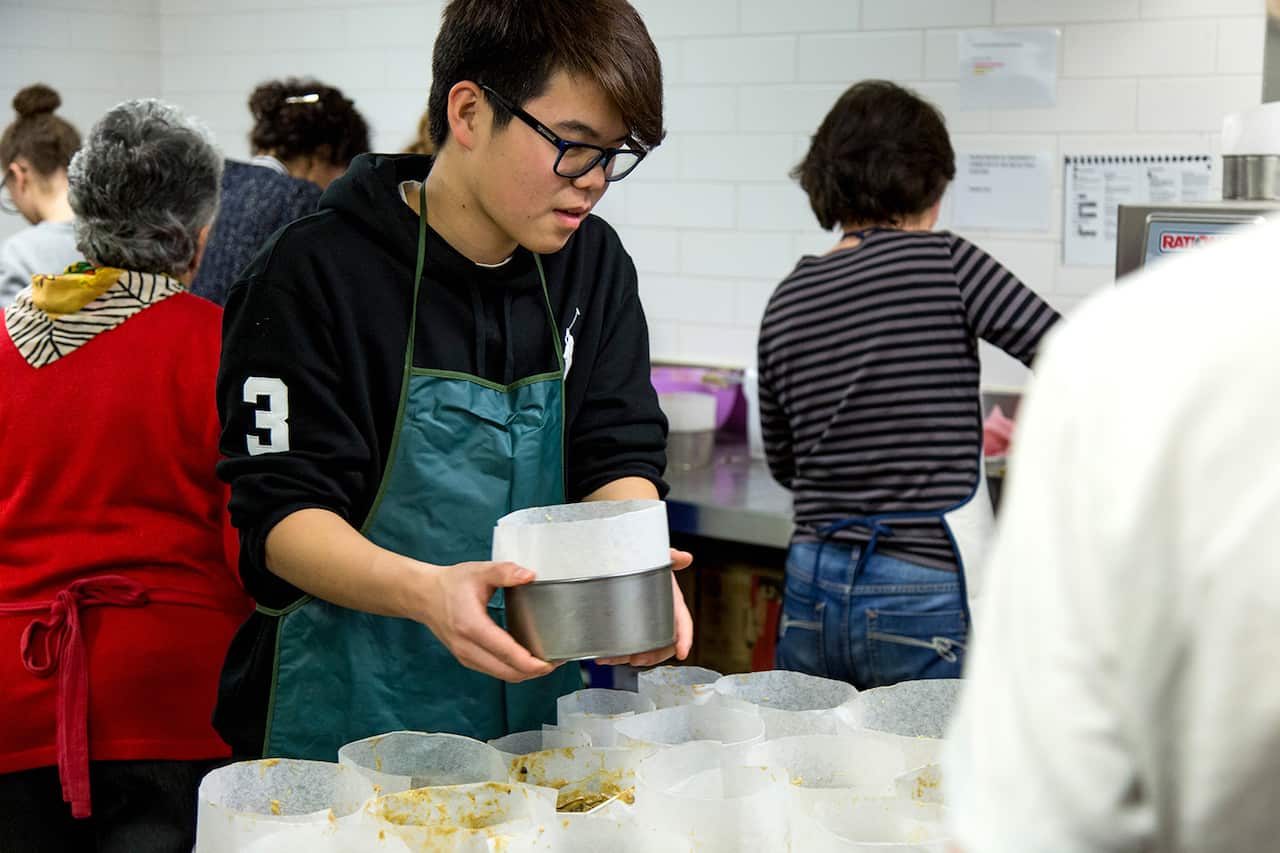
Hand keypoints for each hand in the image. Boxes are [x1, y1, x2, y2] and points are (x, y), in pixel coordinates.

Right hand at [416, 560, 554, 682]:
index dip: (532, 662)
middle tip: (557, 660)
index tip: (553, 661)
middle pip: (508, 672)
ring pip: (502, 675)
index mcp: (472, 626)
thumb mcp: (479, 571)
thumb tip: (529, 576)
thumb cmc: (451, 583)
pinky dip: (513, 669)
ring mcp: (466, 657)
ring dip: (525, 673)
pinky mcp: (467, 659)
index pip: (507, 653)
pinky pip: (495, 671)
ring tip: (546, 660)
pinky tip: (527, 658)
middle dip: (535, 671)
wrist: (424, 595)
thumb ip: (505, 572)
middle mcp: (467, 648)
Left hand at [595, 547, 693, 667]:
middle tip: (637, 659)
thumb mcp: (658, 557)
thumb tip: (684, 557)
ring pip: (642, 650)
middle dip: (652, 656)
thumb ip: (670, 557)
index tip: (682, 653)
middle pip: (662, 645)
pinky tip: (603, 656)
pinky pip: (625, 646)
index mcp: (672, 603)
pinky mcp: (627, 628)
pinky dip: (614, 654)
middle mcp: (660, 618)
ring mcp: (644, 625)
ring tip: (613, 659)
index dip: (684, 639)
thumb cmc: (646, 560)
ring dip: (628, 658)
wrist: (624, 559)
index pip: (683, 624)